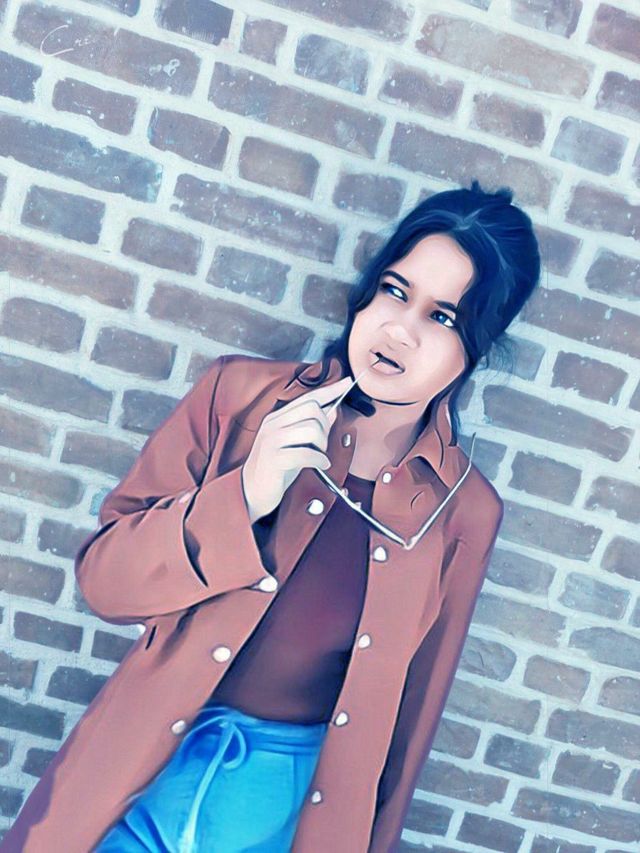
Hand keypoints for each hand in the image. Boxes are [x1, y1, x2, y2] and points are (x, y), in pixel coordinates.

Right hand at [241, 376, 352, 522]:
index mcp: (277, 418)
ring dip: (322, 445)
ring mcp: (272, 440)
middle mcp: (273, 424)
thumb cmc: (275, 468)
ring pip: (312, 429)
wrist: (251, 491)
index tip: (347, 383)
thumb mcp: (295, 443)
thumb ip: (312, 426)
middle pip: (313, 409)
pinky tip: (320, 465)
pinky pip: (306, 453)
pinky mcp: (274, 459)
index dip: (330, 389)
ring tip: (319, 456)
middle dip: (325, 427)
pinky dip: (319, 460)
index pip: (308, 397)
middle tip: (322, 445)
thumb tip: (332, 410)